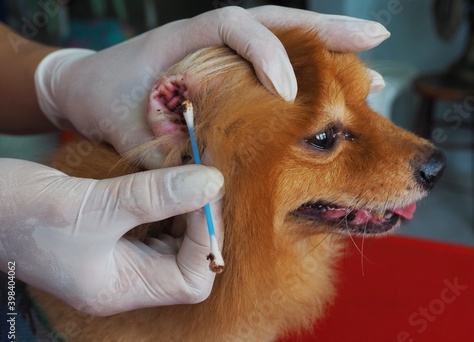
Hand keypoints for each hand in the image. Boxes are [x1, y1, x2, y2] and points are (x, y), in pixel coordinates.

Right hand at [0, 159, 222, 315]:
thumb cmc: (23, 213)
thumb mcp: (94, 205)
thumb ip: (154, 195)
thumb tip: (212, 182)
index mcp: (121, 289)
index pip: (191, 280)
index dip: (208, 238)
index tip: (207, 191)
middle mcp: (127, 277)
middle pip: (190, 260)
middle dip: (204, 219)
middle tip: (208, 176)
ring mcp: (121, 256)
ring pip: (177, 238)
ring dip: (189, 205)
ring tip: (192, 171)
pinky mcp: (115, 232)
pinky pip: (158, 221)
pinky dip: (170, 199)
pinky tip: (171, 175)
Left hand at [34, 6, 388, 168]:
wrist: (89, 91)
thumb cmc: (105, 100)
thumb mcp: (125, 125)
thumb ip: (161, 148)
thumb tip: (207, 175)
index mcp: (184, 39)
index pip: (236, 26)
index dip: (266, 53)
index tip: (286, 90)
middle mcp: (212, 40)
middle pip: (277, 22)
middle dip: (326, 33)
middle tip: (373, 43)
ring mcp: (225, 55)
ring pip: (284, 41)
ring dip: (328, 51)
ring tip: (370, 65)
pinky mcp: (231, 73)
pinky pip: (276, 66)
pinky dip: (309, 74)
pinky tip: (335, 90)